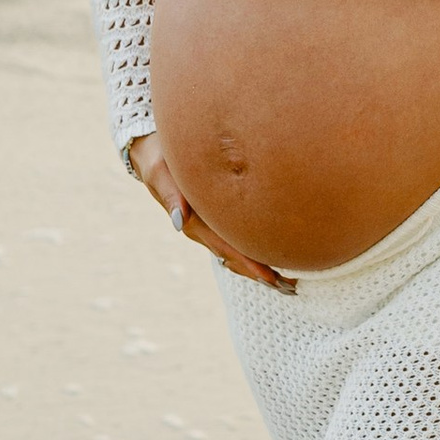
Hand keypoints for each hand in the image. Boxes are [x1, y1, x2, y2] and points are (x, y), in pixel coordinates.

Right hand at [123, 134, 296, 292]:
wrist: (150, 151)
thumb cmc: (159, 157)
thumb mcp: (161, 172)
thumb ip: (171, 196)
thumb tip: (179, 221)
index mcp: (192, 222)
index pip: (225, 247)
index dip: (248, 263)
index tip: (270, 277)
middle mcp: (200, 230)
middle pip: (234, 258)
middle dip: (259, 273)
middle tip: (289, 288)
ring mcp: (206, 228)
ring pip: (235, 254)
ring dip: (258, 268)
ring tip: (286, 281)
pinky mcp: (212, 220)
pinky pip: (234, 241)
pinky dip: (252, 254)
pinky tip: (271, 258)